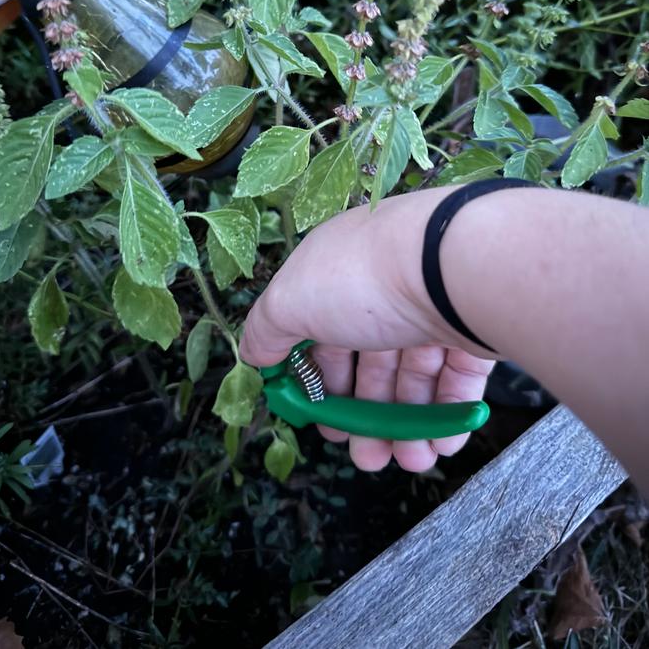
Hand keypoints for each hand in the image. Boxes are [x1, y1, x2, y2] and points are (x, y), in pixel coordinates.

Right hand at [240, 191, 494, 471]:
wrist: (456, 267)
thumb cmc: (363, 280)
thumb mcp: (291, 301)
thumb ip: (265, 330)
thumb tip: (253, 353)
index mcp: (338, 275)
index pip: (320, 331)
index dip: (317, 379)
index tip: (317, 418)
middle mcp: (384, 289)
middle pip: (369, 362)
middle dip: (365, 418)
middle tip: (366, 457)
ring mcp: (432, 309)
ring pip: (414, 378)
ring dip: (408, 428)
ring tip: (410, 461)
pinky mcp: (473, 330)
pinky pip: (457, 380)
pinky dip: (448, 416)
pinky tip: (439, 444)